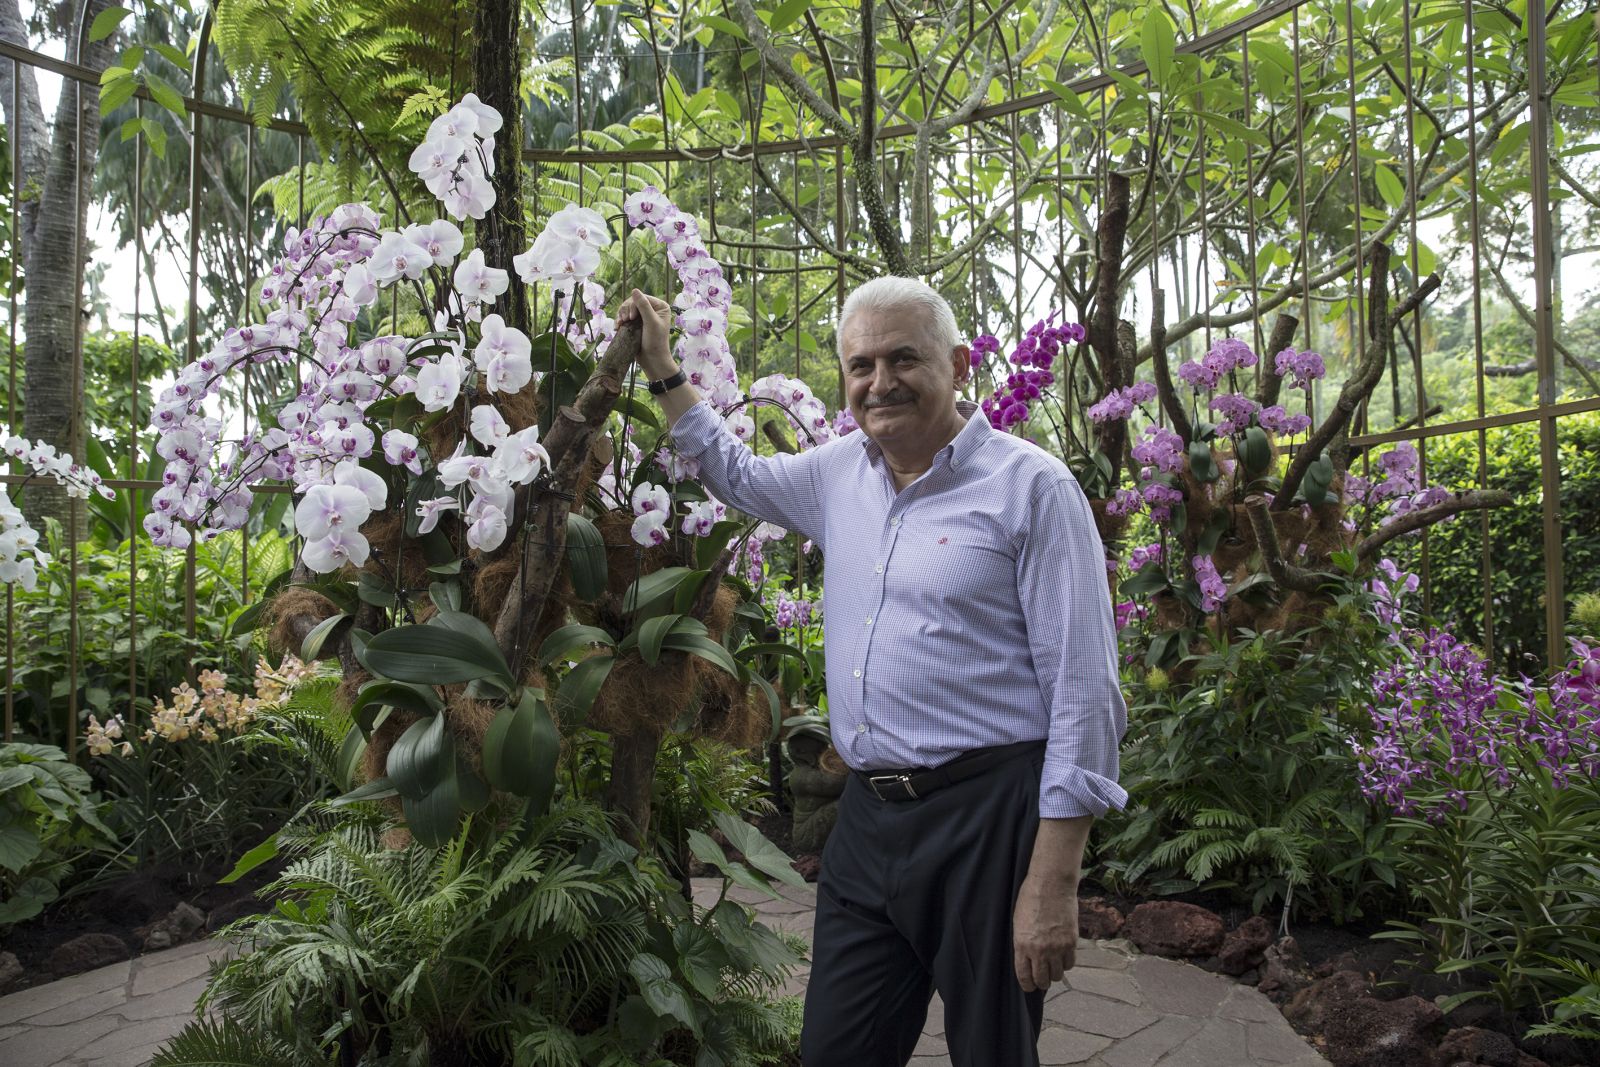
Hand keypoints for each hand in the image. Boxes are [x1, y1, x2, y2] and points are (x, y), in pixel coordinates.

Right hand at [616, 289, 674, 374]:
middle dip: (626, 310)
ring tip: (619, 324)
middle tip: (624, 321)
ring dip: (621, 315)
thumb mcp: (651, 322)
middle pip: (633, 302)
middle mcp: (652, 309)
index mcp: (660, 307)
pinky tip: (617, 327)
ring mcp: (643, 317)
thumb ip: (643, 306)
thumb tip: (634, 290)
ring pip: (627, 309)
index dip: (633, 305)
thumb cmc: (655, 342)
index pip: (642, 298)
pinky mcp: (636, 324)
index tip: (631, 318)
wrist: (652, 360)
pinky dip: (620, 320)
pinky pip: (624, 317)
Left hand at [1012, 875, 1077, 991]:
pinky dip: (1066, 963)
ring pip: (1058, 975)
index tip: (1029, 987)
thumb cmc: (1030, 898)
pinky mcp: (1071, 942)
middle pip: (1043, 979)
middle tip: (1042, 979)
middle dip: (1041, 982)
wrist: (1051, 884)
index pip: (1024, 976)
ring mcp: (1057, 947)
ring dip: (1055, 973)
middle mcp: (1040, 950)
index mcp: (1022, 945)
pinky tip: (1062, 956)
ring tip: (1053, 966)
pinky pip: (1070, 963)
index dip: (1027, 985)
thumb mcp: (1018, 922)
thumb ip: (1023, 943)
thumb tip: (1028, 959)